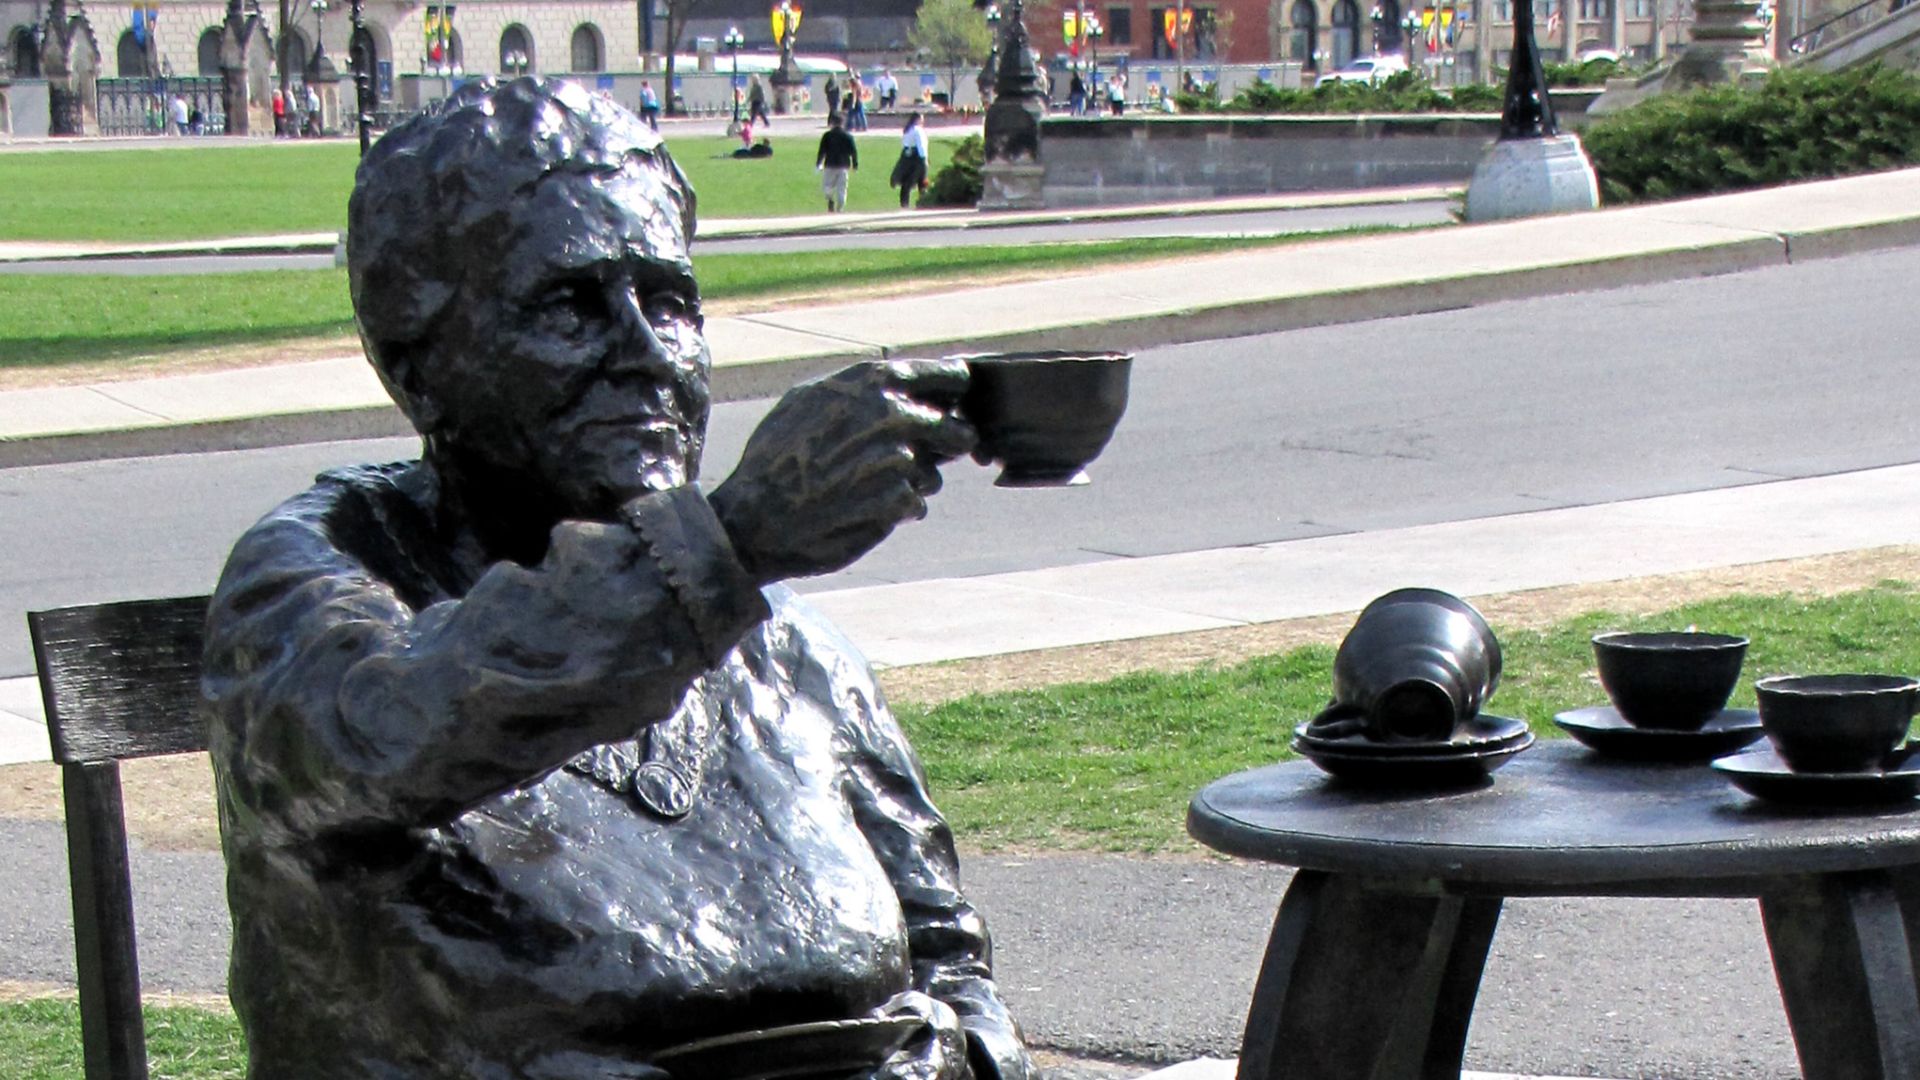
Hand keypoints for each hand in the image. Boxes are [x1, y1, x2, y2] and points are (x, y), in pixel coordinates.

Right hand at [709, 359, 975, 583]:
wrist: (756, 517)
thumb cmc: (777, 456)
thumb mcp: (808, 400)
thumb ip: (861, 388)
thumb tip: (904, 381)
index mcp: (873, 382)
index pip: (949, 376)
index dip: (956, 391)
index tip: (956, 402)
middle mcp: (891, 415)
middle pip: (957, 430)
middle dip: (944, 445)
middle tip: (919, 457)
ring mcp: (898, 459)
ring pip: (934, 472)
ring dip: (914, 481)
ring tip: (867, 488)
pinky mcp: (898, 501)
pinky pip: (917, 503)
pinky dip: (898, 509)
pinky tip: (863, 509)